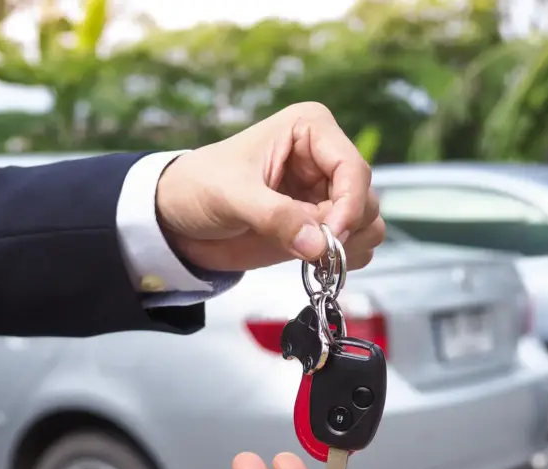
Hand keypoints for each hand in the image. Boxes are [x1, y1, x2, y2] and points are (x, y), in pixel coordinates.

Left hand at [155, 102, 383, 271]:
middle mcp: (325, 159)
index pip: (353, 168)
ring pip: (369, 224)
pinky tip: (313, 261)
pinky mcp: (320, 225)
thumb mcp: (231, 196)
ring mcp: (325, 194)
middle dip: (346, 228)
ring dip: (348, 246)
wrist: (179, 218)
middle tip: (313, 249)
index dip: (349, 204)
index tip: (332, 235)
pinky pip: (355, 245)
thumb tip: (320, 244)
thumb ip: (276, 218)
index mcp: (310, 130)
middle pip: (367, 198)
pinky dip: (342, 260)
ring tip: (307, 253)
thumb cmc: (198, 186)